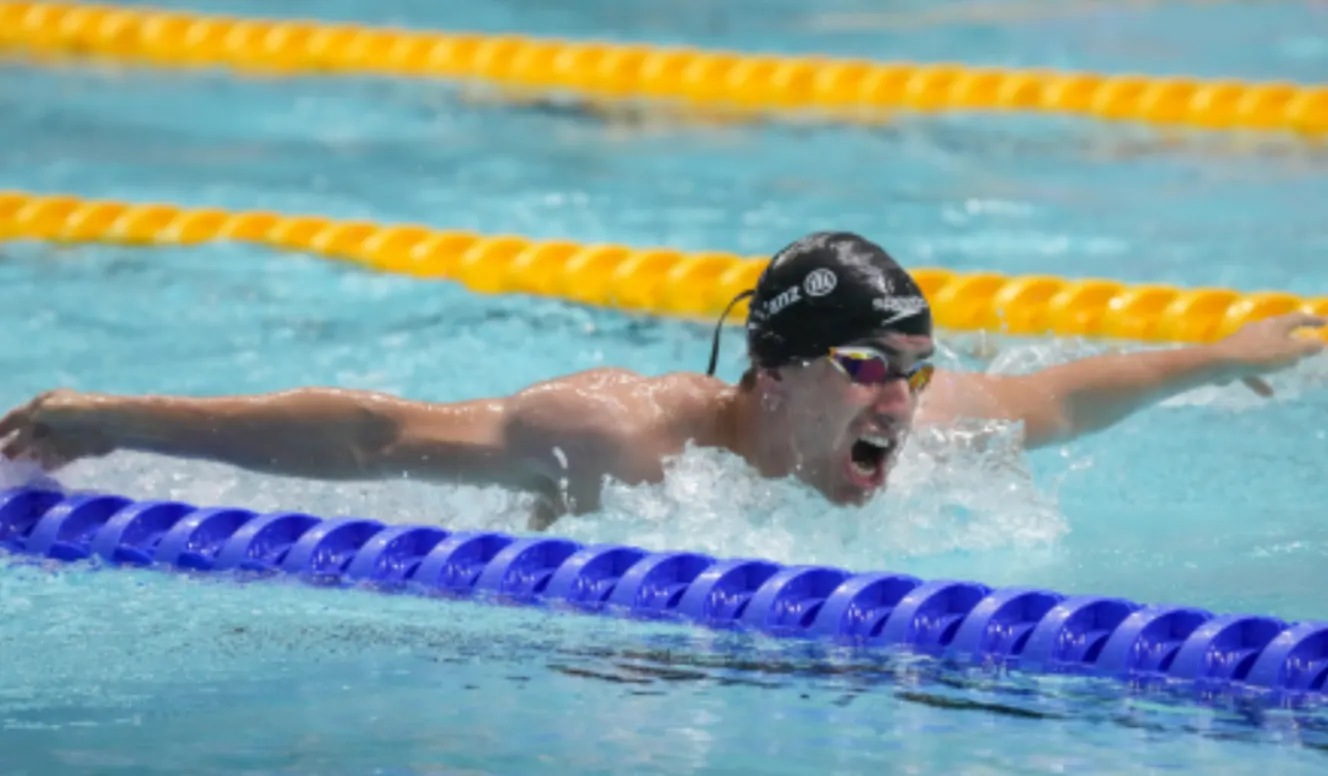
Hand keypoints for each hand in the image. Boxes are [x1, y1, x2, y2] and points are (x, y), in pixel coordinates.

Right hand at [0, 390, 115, 470]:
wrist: (108, 423)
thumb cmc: (73, 413)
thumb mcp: (42, 414)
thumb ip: (26, 428)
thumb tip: (15, 444)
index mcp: (43, 403)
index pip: (15, 416)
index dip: (2, 428)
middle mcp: (53, 417)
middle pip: (28, 433)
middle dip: (15, 445)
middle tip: (4, 459)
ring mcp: (65, 432)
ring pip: (43, 446)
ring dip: (31, 455)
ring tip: (19, 465)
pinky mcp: (77, 447)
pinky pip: (59, 456)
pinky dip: (51, 462)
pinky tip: (43, 468)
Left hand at [1212, 312, 1327, 396]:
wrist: (1220, 363)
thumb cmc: (1259, 355)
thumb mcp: (1290, 352)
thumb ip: (1307, 348)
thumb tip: (1319, 343)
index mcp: (1274, 325)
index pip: (1297, 318)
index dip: (1312, 320)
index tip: (1324, 323)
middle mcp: (1258, 329)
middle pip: (1278, 331)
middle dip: (1291, 339)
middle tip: (1302, 347)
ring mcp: (1243, 343)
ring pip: (1263, 350)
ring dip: (1275, 359)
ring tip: (1286, 369)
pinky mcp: (1232, 357)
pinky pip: (1250, 368)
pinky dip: (1259, 378)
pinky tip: (1266, 394)